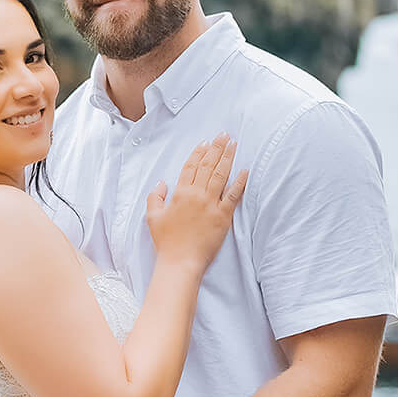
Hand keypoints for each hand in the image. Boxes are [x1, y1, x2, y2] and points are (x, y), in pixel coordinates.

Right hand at [145, 132, 246, 271]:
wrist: (180, 261)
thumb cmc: (166, 241)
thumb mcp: (153, 217)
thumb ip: (155, 198)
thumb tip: (161, 183)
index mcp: (180, 193)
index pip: (190, 167)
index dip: (198, 153)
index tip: (205, 143)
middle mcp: (197, 195)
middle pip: (208, 166)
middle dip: (216, 148)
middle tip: (223, 135)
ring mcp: (211, 205)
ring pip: (221, 175)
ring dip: (228, 157)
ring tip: (233, 144)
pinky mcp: (223, 216)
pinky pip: (233, 195)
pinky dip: (240, 182)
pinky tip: (245, 170)